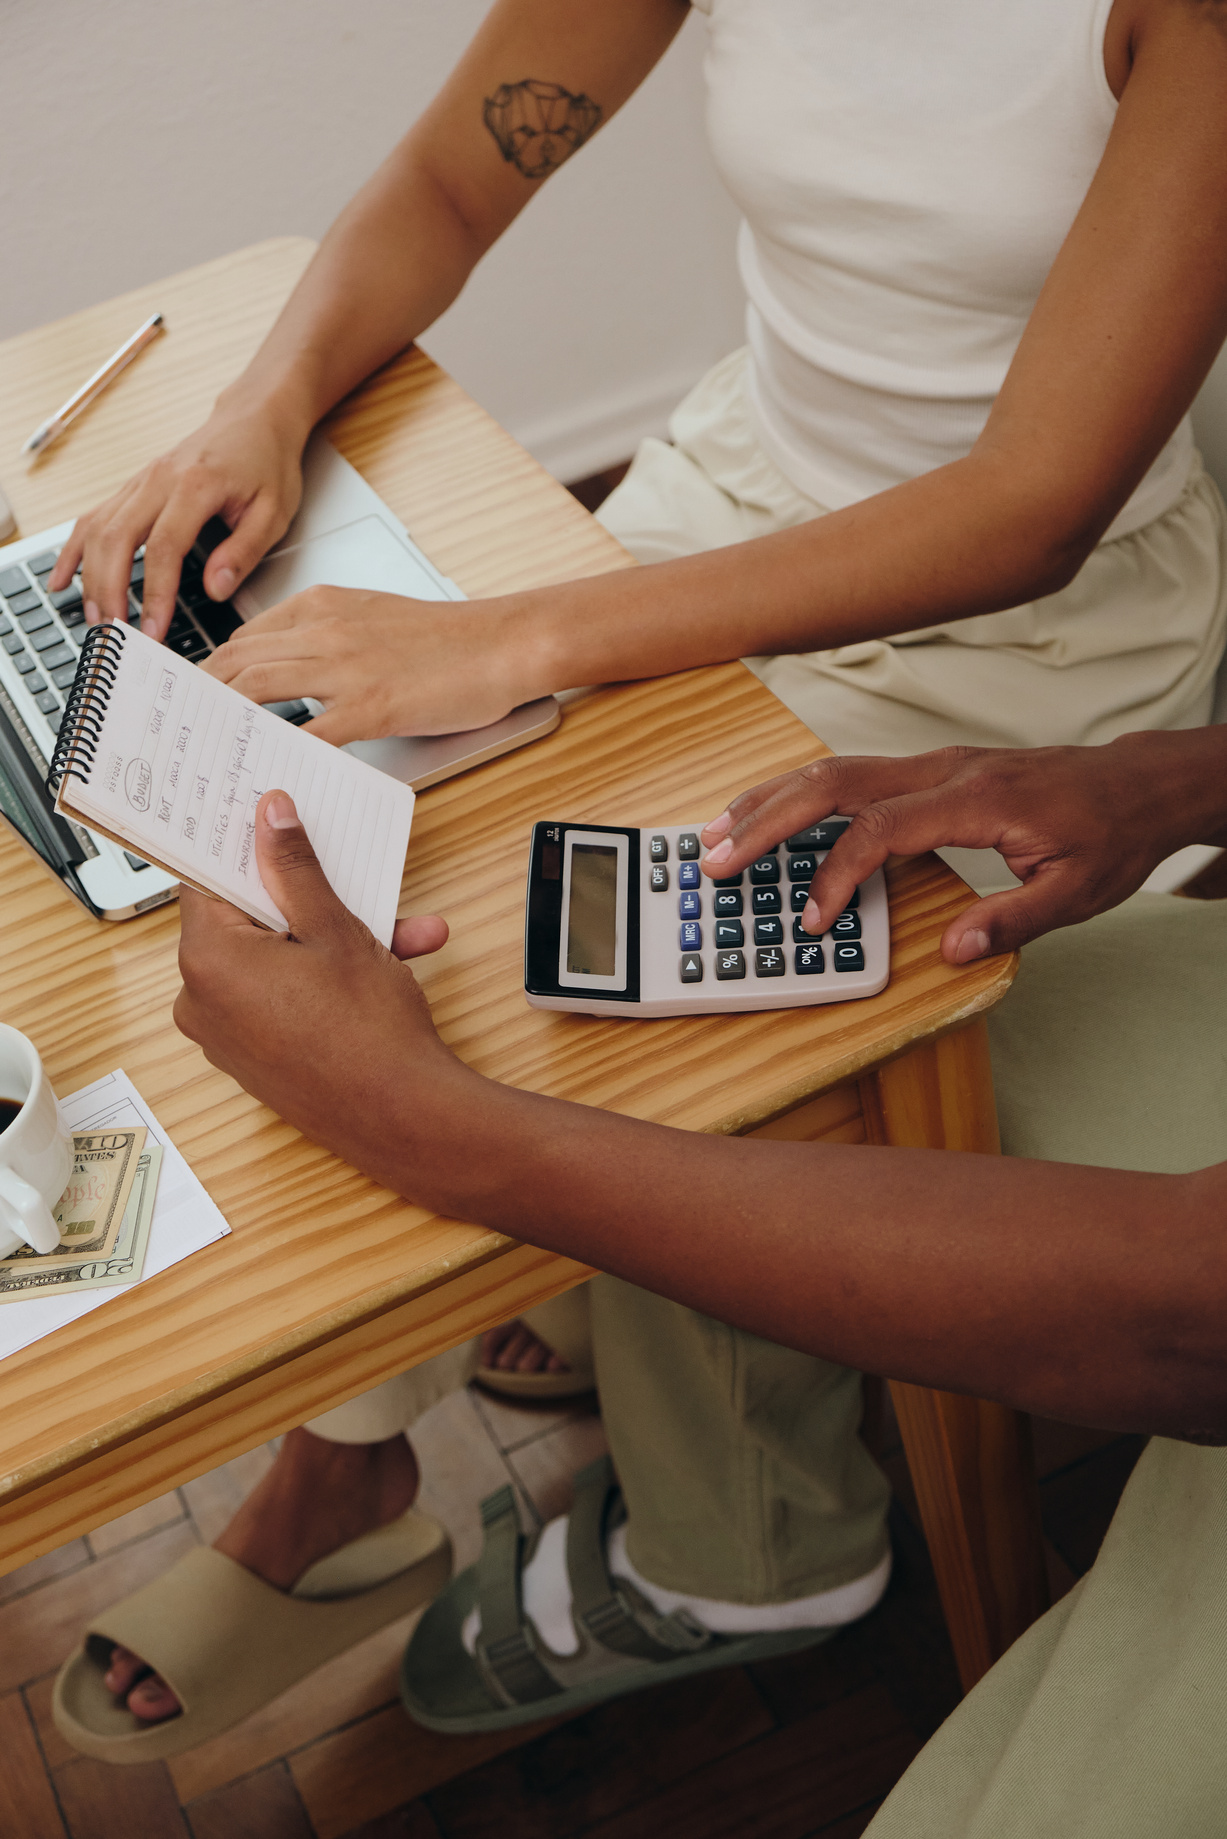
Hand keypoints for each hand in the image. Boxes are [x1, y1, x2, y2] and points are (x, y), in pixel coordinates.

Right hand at [48, 391, 307, 641]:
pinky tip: (63, 580)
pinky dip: (73, 551)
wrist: (253, 419)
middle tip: (117, 635)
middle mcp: (159, 479)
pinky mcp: (132, 487)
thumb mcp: (274, 512)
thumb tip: (216, 589)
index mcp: (196, 485)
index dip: (155, 593)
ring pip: (97, 530)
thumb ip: (244, 552)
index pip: (164, 548)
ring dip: (90, 578)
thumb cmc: (266, 463)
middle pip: (116, 539)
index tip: (154, 630)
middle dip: (110, 591)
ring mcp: (140, 481)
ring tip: (98, 621)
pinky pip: (92, 518)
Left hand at [174, 790, 464, 1185]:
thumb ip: (294, 868)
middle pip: (247, 921)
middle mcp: (202, 1001)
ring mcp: (229, 1036)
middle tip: (348, 874)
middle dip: (306, 898)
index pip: (207, 880)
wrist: (403, 1118)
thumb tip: (269, 816)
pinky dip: (327, 978)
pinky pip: (285, 997)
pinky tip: (391, 962)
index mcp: (207, 961)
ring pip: (276, 960)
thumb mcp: (335, 929)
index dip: (244, 849)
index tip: (272, 824)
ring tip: (398, 927)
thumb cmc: (367, 1030)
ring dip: (333, 938)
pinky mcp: (258, 1058)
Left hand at [200, 586, 531, 743]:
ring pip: (256, 687)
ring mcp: (347, 667)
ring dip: (221, 721)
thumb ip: (326, 638)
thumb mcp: (374, 618)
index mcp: (323, 606)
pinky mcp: (374, 703)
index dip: (208, 672)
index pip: (243, 638)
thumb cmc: (451, 641)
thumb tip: (288, 673)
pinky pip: (310, 731)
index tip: (191, 701)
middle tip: (176, 733)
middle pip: (235, 660)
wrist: (506, 642)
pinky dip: (279, 753)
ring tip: (201, 753)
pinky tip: (264, 773)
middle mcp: (326, 629)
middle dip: (197, 698)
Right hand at [699, 732, 1226, 962]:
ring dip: (770, 800)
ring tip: (716, 833)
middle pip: (833, 782)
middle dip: (766, 821)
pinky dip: (798, 793)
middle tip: (715, 859)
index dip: (835, 875)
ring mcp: (931, 764)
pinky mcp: (927, 771)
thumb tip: (952, 951)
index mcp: (974, 799)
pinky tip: (769, 815)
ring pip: (832, 768)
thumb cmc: (1108, 834)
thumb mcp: (1076, 891)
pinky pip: (849, 774)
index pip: (879, 829)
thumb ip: (1012, 918)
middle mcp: (942, 771)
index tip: (811, 922)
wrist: (1136, 785)